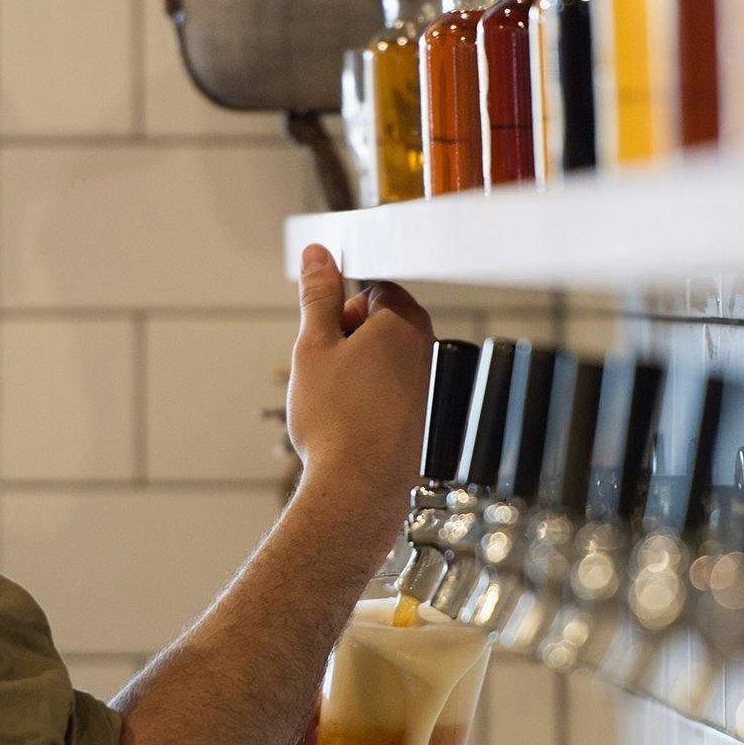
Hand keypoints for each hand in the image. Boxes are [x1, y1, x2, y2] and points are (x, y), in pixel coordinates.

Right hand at [287, 244, 433, 521]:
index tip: (324, 337)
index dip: (341, 311)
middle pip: (379, 325)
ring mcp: (429, 385)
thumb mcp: (314, 345)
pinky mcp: (424, 417)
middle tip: (326, 373)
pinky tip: (351, 425)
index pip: (372, 289)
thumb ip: (318, 295)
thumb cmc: (335, 420)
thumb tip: (319, 255)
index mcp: (405, 322)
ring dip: (355, 374)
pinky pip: (390, 394)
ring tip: (337, 404)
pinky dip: (369, 402)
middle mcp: (427, 350)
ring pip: (381, 362)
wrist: (356, 489)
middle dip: (347, 342)